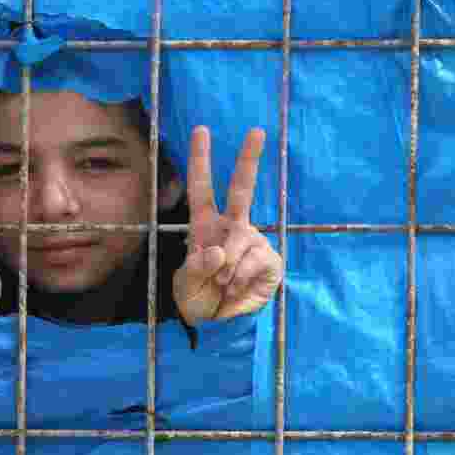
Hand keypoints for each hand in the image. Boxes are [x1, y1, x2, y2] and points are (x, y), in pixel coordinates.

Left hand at [172, 126, 282, 324]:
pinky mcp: (269, 260)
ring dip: (227, 268)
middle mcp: (231, 227)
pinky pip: (253, 262)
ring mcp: (252, 241)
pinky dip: (239, 279)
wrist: (218, 324)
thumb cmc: (197, 298)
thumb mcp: (185, 285)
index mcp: (205, 226)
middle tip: (256, 131)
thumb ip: (197, 268)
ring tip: (221, 286)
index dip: (200, 161)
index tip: (202, 131)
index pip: (201, 188)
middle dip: (249, 160)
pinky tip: (235, 289)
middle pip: (242, 189)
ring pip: (241, 239)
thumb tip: (220, 251)